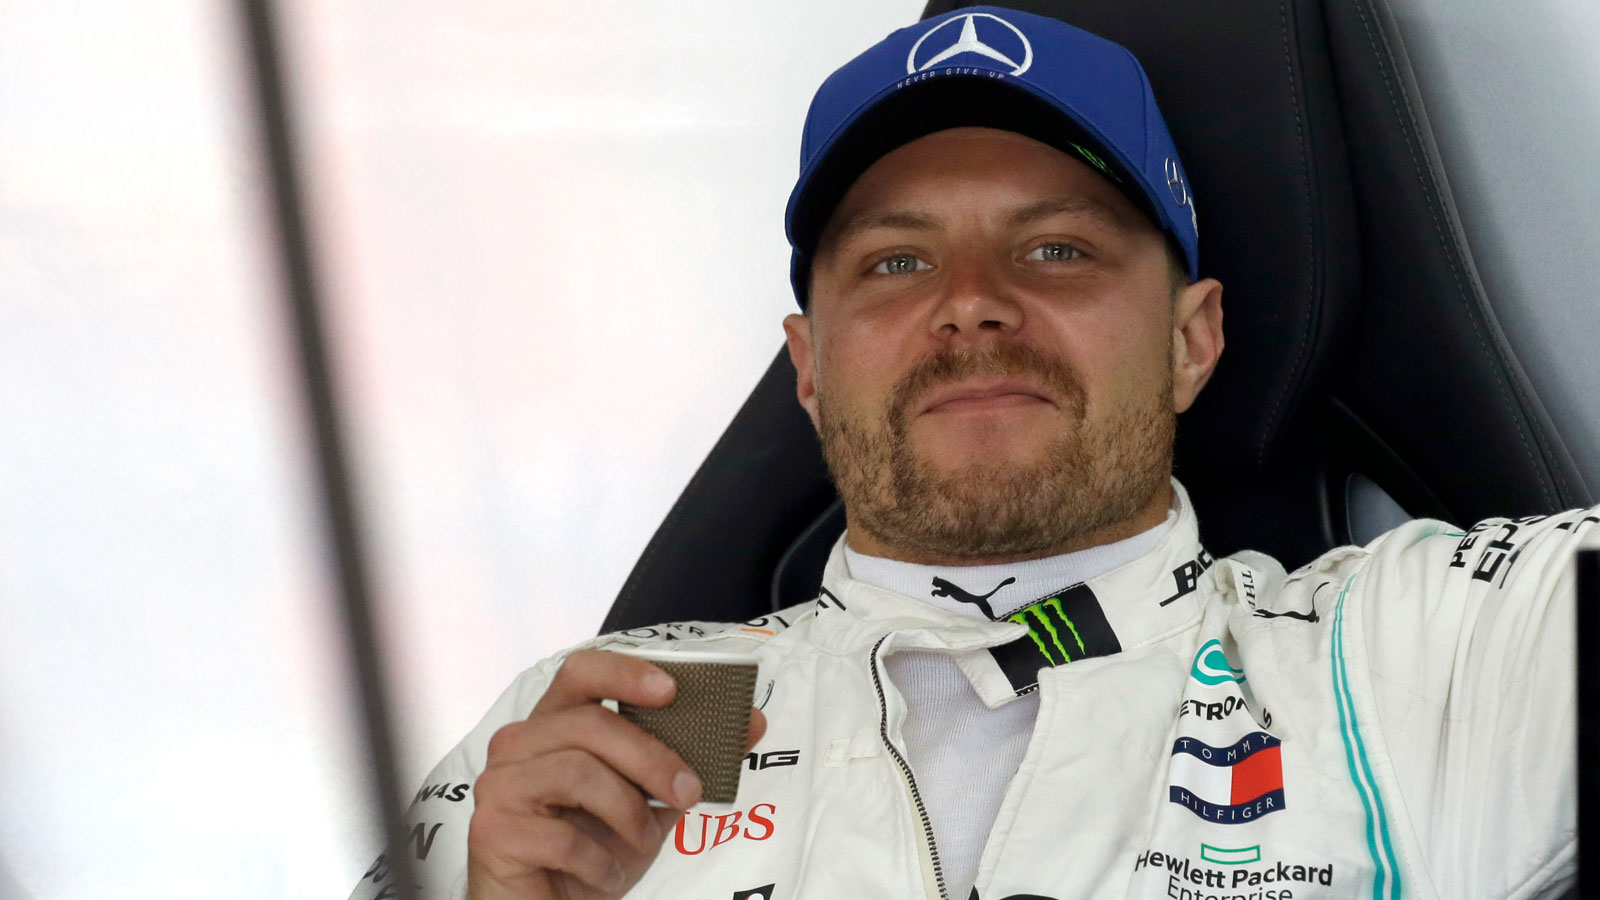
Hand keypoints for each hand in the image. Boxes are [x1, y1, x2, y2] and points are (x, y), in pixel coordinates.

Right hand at [467, 649, 766, 899]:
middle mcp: (518, 744)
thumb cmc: (595, 849)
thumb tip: (752, 721)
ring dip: (628, 814)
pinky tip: (608, 874)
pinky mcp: (492, 831)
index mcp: (554, 724)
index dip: (624, 672)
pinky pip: (561, 836)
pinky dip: (599, 861)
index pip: (581, 671)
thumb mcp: (652, 801)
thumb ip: (690, 759)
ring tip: (643, 843)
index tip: (671, 689)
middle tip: (691, 792)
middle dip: (652, 757)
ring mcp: (499, 785)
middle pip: (590, 723)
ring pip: (577, 772)